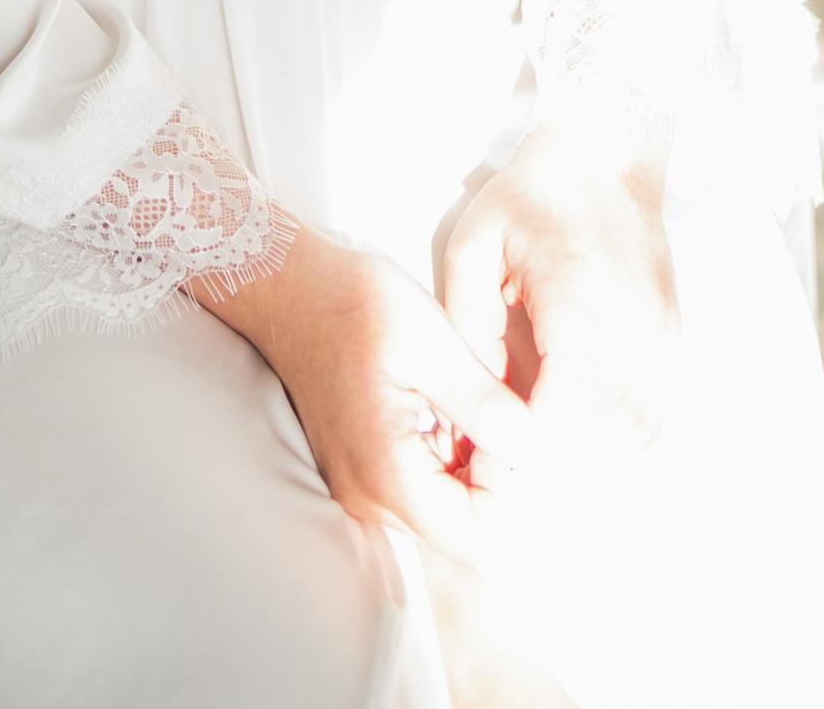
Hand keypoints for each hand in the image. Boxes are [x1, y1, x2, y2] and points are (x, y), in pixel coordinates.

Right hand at [198, 224, 534, 568]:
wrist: (286, 286)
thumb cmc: (353, 302)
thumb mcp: (432, 341)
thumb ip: (486, 406)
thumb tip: (537, 453)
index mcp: (385, 473)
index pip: (478, 538)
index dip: (512, 493)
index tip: (511, 431)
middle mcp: (367, 497)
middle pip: (461, 531)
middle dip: (496, 482)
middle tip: (498, 412)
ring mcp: (359, 488)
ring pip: (444, 511)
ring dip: (473, 469)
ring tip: (470, 403)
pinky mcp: (359, 470)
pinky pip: (420, 489)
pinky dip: (448, 459)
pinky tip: (446, 407)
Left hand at [440, 113, 678, 465]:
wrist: (607, 157)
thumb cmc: (533, 197)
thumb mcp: (475, 245)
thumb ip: (468, 324)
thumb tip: (470, 399)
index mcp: (578, 304)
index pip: (562, 412)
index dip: (523, 452)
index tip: (486, 466)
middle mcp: (634, 333)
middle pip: (599, 440)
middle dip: (549, 469)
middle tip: (501, 474)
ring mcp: (662, 344)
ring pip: (630, 440)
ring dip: (584, 463)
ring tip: (533, 460)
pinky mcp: (673, 348)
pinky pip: (651, 422)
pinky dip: (615, 444)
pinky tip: (577, 441)